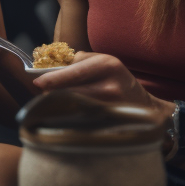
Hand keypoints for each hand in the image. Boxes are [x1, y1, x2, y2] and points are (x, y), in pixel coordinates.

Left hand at [32, 52, 173, 116]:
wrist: (146, 109)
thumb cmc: (118, 81)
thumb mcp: (104, 62)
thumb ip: (79, 62)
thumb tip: (50, 70)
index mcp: (108, 65)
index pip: (73, 73)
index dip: (53, 79)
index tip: (37, 83)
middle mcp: (109, 86)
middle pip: (69, 91)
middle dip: (53, 93)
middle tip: (44, 94)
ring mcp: (109, 107)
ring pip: (72, 106)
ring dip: (59, 105)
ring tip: (57, 103)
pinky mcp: (107, 123)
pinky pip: (80, 119)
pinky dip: (70, 116)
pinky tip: (69, 115)